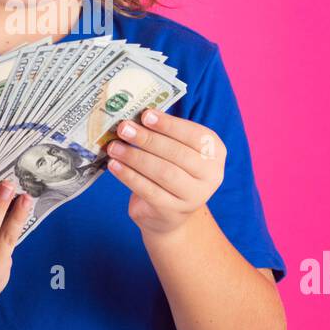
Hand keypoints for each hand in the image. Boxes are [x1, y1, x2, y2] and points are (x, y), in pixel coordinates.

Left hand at [103, 107, 225, 236]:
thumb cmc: (171, 169)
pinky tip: (114, 165)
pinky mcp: (172, 211)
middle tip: (124, 129)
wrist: (170, 215)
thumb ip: (162, 134)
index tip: (145, 115)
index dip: (169, 125)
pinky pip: (149, 190)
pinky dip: (129, 176)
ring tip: (115, 147)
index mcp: (215, 152)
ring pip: (163, 173)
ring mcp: (194, 197)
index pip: (195, 135)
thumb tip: (134, 118)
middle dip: (148, 139)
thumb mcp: (175, 150)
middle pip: (178, 154)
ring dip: (135, 157)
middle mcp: (211, 176)